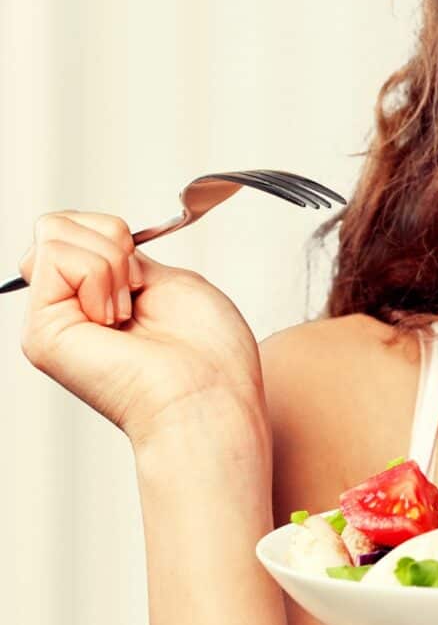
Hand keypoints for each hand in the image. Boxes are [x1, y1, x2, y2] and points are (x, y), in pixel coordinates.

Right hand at [18, 211, 265, 445]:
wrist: (209, 399)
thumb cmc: (210, 356)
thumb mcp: (170, 282)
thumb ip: (124, 259)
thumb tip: (93, 238)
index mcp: (99, 298)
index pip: (77, 229)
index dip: (116, 234)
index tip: (146, 276)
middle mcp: (70, 309)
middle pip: (56, 224)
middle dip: (111, 241)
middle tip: (137, 293)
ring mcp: (51, 320)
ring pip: (52, 232)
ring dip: (110, 263)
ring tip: (128, 313)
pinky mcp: (40, 332)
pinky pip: (54, 255)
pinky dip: (99, 276)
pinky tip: (115, 318)